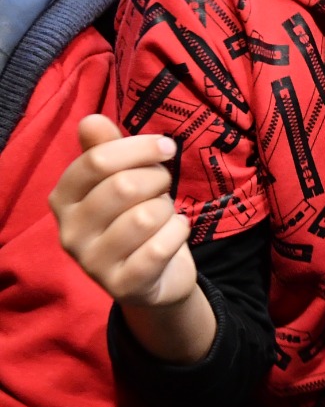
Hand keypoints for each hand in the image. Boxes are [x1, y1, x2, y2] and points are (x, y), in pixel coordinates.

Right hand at [49, 114, 212, 361]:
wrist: (154, 278)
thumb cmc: (135, 217)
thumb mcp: (121, 180)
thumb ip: (105, 150)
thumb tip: (92, 120)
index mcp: (63, 199)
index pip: (96, 161)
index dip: (139, 148)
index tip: (167, 147)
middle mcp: (69, 232)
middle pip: (124, 186)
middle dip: (158, 179)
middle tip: (164, 186)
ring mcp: (92, 263)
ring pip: (146, 217)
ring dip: (168, 208)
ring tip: (165, 213)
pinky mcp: (122, 286)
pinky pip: (161, 248)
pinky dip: (179, 232)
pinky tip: (176, 231)